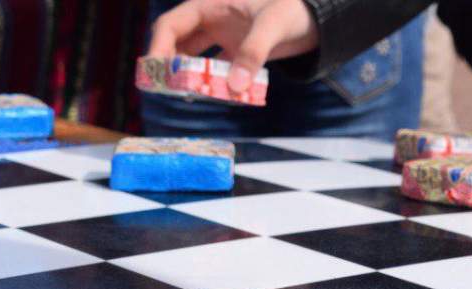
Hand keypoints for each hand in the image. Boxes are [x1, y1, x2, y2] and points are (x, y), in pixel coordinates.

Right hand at [148, 0, 318, 92]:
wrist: (315, 16)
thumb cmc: (292, 9)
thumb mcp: (272, 26)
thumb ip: (253, 54)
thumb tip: (236, 87)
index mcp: (209, 4)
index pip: (171, 25)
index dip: (159, 48)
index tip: (156, 73)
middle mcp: (210, 19)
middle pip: (177, 42)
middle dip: (168, 65)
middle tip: (163, 91)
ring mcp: (222, 35)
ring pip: (195, 57)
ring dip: (190, 76)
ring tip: (185, 96)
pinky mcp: (237, 50)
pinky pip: (218, 68)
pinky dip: (215, 82)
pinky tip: (214, 97)